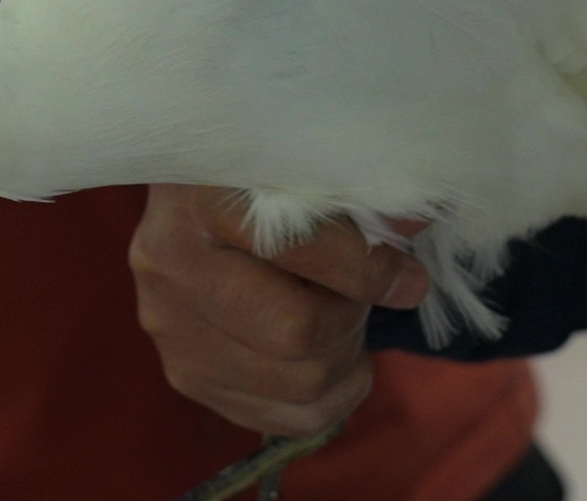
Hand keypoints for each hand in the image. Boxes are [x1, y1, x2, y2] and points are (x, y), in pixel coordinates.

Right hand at [130, 184, 428, 436]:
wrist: (193, 197)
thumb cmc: (260, 176)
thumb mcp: (303, 167)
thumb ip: (358, 196)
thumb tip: (416, 222)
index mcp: (200, 198)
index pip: (302, 252)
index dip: (371, 271)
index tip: (409, 279)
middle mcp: (170, 266)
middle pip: (297, 334)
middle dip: (351, 318)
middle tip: (361, 294)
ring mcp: (170, 327)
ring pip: (298, 386)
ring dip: (343, 357)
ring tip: (341, 318)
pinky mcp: (184, 373)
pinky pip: (281, 419)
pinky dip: (327, 396)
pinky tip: (328, 353)